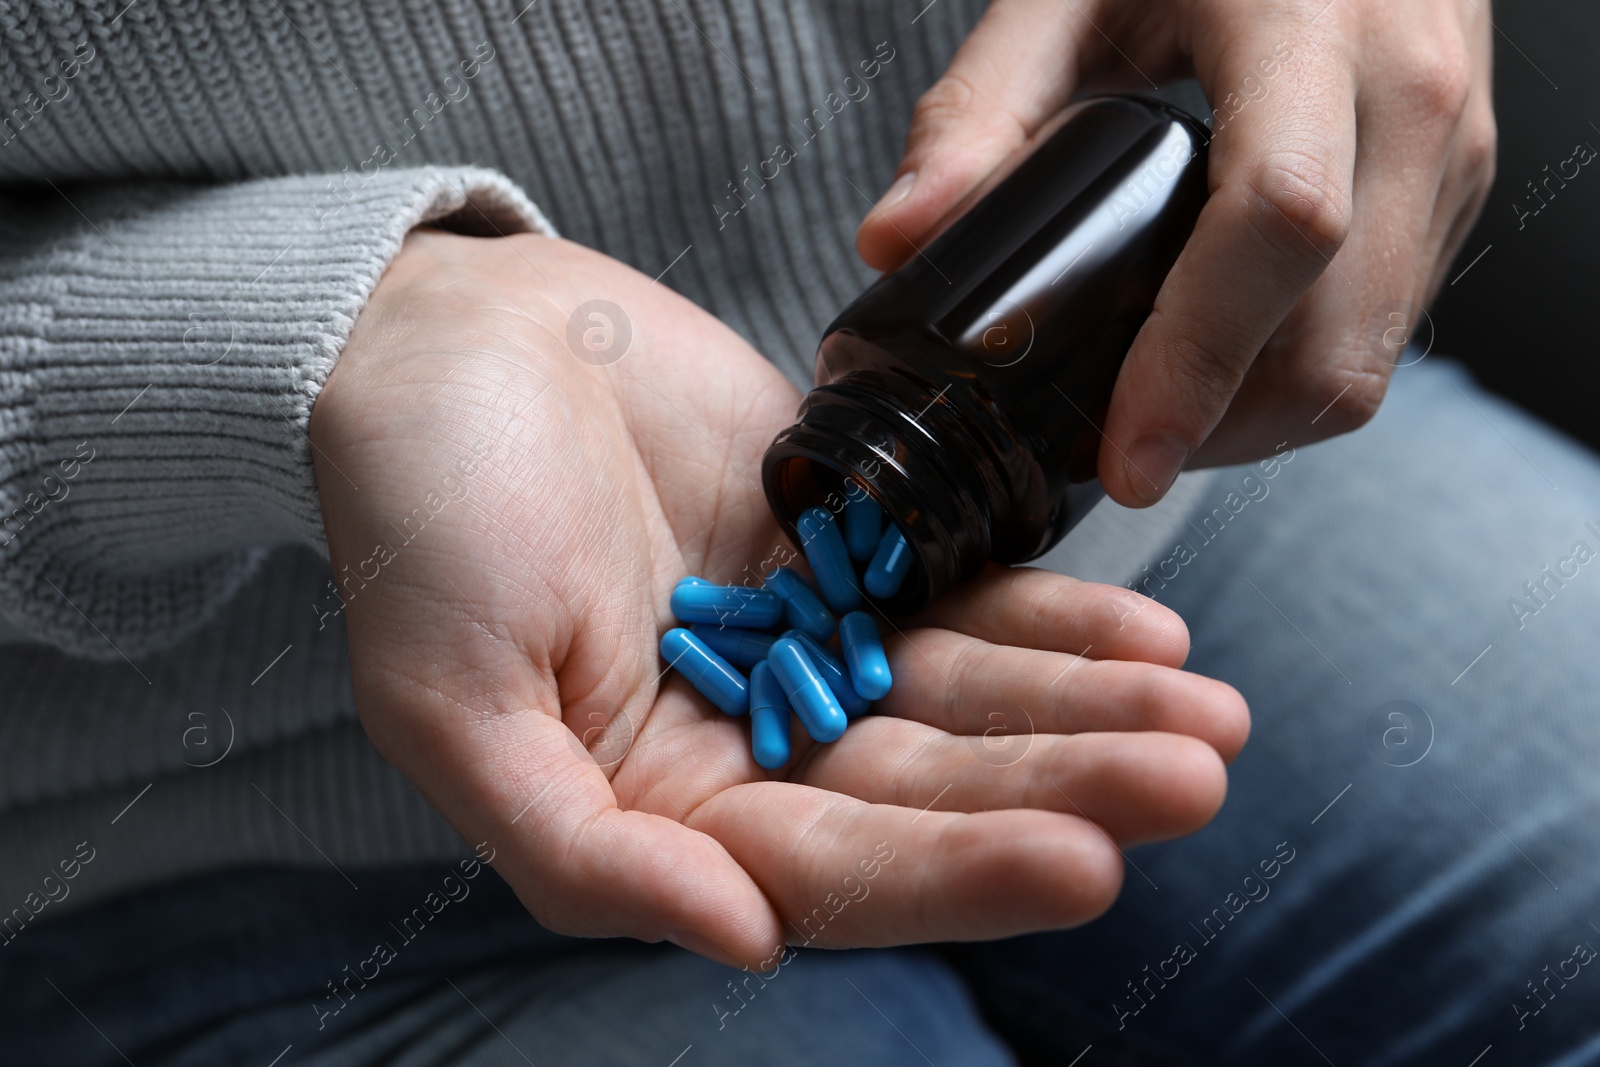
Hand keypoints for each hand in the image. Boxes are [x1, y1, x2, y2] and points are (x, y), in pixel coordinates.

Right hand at [310, 229, 1248, 966]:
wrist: (449, 342)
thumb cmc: (420, 526)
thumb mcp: (453, 709)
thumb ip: (582, 851)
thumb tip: (741, 942)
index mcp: (659, 809)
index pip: (829, 869)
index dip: (955, 872)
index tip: (1086, 863)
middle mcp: (746, 741)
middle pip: (928, 790)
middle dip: (1061, 790)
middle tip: (1193, 778)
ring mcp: (804, 642)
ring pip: (965, 699)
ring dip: (1084, 713)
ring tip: (1209, 716)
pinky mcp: (842, 546)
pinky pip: (958, 593)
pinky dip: (1048, 620)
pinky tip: (1145, 637)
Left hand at [857, 0, 1494, 504]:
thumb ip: (979, 109)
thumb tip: (894, 242)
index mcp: (1308, 28)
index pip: (1278, 224)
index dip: (1197, 362)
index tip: (1128, 457)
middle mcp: (1408, 97)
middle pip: (1336, 335)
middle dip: (1221, 428)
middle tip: (1119, 454)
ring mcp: (1451, 149)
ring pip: (1371, 357)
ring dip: (1261, 418)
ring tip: (1160, 411)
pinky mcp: (1458, 186)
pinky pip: (1390, 329)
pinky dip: (1300, 375)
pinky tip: (1222, 359)